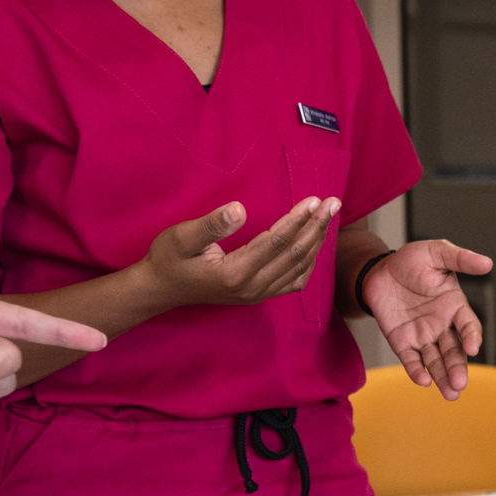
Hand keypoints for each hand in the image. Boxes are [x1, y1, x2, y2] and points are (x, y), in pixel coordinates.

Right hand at [138, 197, 334, 309]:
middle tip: (333, 203)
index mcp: (235, 272)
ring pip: (298, 268)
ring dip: (316, 241)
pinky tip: (314, 244)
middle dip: (316, 227)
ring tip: (328, 216)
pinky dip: (308, 262)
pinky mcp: (259, 295)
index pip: (276, 242)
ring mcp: (258, 294)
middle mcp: (252, 287)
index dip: (297, 220)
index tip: (315, 200)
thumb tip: (239, 208)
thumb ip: (211, 225)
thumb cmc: (168, 259)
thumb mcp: (180, 237)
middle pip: (294, 254)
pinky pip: (293, 281)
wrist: (161, 289)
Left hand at [362, 237, 492, 398]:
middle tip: (460, 384)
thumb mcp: (437, 252)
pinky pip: (412, 360)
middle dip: (458, 368)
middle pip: (454, 351)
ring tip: (450, 393)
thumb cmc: (412, 260)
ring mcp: (423, 336)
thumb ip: (460, 259)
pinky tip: (424, 380)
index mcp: (454, 306)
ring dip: (443, 376)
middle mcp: (442, 325)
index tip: (472, 348)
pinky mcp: (402, 342)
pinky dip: (417, 371)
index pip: (468, 326)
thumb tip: (487, 263)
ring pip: (436, 361)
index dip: (471, 337)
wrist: (379, 269)